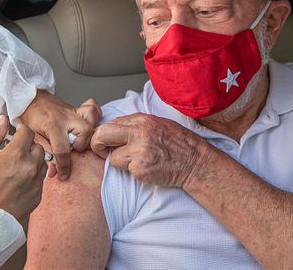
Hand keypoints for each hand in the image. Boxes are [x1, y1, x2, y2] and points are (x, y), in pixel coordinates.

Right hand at [0, 115, 46, 221]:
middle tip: (16, 151)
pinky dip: (33, 177)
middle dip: (28, 146)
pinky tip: (19, 180)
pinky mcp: (37, 196)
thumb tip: (3, 121)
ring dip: (33, 161)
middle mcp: (30, 168)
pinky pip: (40, 180)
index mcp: (16, 155)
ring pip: (42, 163)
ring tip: (17, 166)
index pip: (28, 132)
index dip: (22, 130)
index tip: (18, 133)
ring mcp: (35, 183)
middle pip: (38, 147)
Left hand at [20, 91, 100, 180]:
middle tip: (72, 149)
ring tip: (80, 139)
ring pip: (91, 121)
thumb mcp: (33, 138)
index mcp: (52, 125)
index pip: (62, 150)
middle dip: (80, 145)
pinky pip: (92, 109)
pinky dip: (94, 117)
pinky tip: (88, 125)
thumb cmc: (31, 119)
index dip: (64, 166)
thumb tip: (53, 171)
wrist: (31, 100)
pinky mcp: (77, 109)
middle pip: (84, 131)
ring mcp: (73, 111)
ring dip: (88, 134)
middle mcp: (65, 117)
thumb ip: (44, 153)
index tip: (63, 175)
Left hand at [90, 113, 208, 188]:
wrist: (195, 163)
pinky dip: (134, 172)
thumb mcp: (157, 124)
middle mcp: (139, 133)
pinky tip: (149, 168)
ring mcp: (139, 151)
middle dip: (97, 144)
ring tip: (139, 160)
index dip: (104, 133)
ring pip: (113, 158)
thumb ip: (135, 124)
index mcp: (142, 120)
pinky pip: (127, 171)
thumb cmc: (177, 143)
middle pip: (103, 135)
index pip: (111, 123)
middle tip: (101, 150)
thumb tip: (113, 127)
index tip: (104, 140)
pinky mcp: (141, 169)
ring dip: (121, 162)